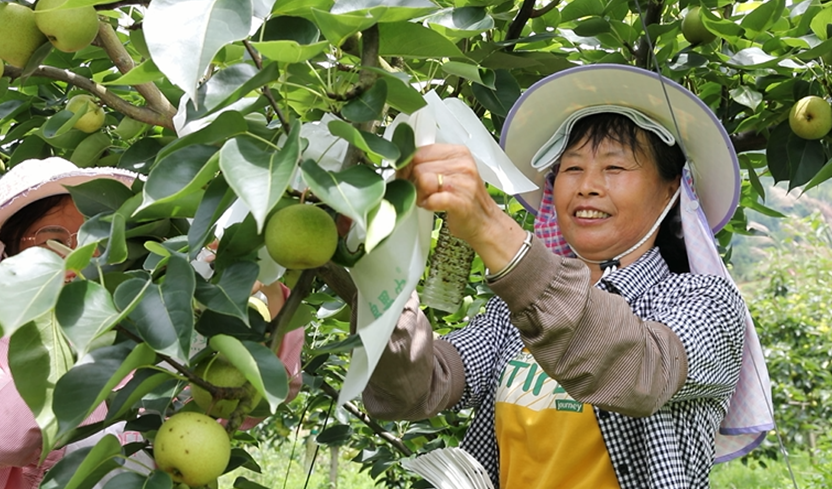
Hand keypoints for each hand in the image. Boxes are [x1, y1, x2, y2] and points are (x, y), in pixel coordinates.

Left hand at [399, 144, 526, 270]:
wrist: (485, 222)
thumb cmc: (465, 198)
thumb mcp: (450, 172)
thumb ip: (430, 163)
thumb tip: (403, 162)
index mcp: (459, 152)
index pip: (419, 151)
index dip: (408, 166)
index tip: (408, 176)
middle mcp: (463, 165)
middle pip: (418, 167)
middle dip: (414, 182)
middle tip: (423, 192)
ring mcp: (463, 183)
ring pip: (422, 181)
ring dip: (420, 194)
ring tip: (430, 199)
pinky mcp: (460, 201)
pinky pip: (432, 198)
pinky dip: (428, 204)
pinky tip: (434, 206)